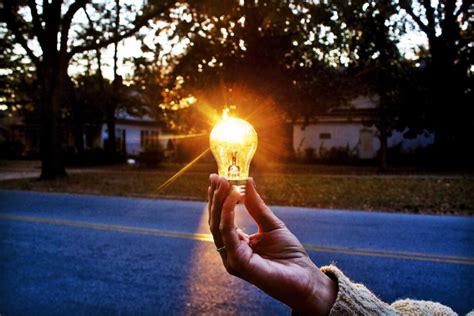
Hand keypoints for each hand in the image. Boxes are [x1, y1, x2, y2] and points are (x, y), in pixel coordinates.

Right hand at [208, 174, 336, 314]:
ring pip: (218, 226)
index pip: (221, 218)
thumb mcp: (272, 224)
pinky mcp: (238, 263)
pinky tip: (233, 198)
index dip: (218, 198)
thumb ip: (257, 206)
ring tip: (224, 183)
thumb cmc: (289, 255)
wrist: (304, 278)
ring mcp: (232, 259)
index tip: (218, 178)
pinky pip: (228, 235)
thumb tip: (247, 182)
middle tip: (218, 177)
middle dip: (215, 197)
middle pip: (215, 221)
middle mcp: (230, 252)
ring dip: (219, 202)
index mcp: (236, 244)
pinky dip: (228, 214)